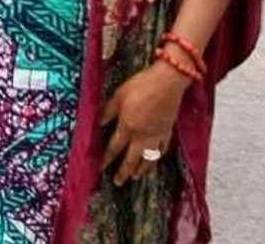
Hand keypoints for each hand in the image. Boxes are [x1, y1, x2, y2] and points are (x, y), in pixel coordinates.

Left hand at [101, 61, 187, 185]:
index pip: (114, 147)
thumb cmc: (140, 85)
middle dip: (123, 172)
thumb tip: (97, 122)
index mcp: (127, 126)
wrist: (167, 82)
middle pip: (131, 159)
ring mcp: (157, 135)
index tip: (100, 168)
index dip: (106, 159)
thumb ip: (107, 111)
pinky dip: (158, 157)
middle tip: (117, 182)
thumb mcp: (118, 95)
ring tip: (135, 176)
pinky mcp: (168, 131)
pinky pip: (162, 149)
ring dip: (141, 169)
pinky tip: (155, 159)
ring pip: (148, 158)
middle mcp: (142, 135)